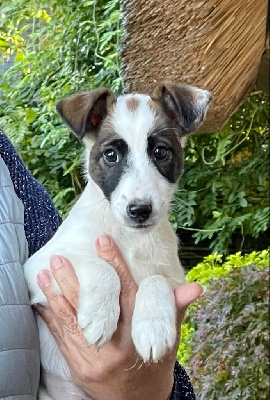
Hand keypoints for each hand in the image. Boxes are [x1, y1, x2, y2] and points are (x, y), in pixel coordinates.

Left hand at [36, 235, 201, 399]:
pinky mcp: (79, 366)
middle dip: (75, 279)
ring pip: (72, 320)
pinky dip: (51, 317)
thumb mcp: (170, 338)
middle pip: (93, 306)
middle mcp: (116, 345)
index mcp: (138, 333)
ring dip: (57, 294)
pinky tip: (41, 300)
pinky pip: (62, 338)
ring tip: (45, 273)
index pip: (125, 291)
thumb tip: (197, 287)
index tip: (103, 241)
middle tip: (60, 256)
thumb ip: (176, 309)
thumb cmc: (155, 364)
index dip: (115, 263)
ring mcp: (94, 358)